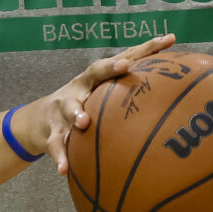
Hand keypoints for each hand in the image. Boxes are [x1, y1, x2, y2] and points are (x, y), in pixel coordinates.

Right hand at [13, 34, 176, 174]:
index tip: (165, 41)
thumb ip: (129, 99)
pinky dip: (60, 157)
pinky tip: (64, 170)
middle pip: (94, 72)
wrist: (38, 121)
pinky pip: (56, 145)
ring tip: (84, 122)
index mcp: (96, 79)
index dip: (144, 50)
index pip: (123, 59)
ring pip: (70, 109)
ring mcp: (63, 109)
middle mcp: (79, 88)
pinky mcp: (50, 132)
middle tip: (125, 65)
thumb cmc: (83, 107)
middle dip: (110, 67)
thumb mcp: (101, 99)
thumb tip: (174, 105)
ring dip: (78, 113)